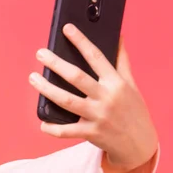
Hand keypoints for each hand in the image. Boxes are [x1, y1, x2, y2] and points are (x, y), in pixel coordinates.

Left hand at [29, 23, 158, 171]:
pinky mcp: (91, 133)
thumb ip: (122, 61)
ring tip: (33, 78)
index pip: (97, 57)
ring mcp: (98, 116)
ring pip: (67, 100)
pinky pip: (67, 131)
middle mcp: (106, 98)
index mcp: (116, 83)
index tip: (67, 28)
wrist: (139, 144)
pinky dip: (52, 129)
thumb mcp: (131, 85)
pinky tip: (42, 123)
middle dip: (56, 63)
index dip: (81, 41)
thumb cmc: (133, 110)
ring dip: (47, 89)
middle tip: (40, 53)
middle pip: (77, 77)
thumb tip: (118, 35)